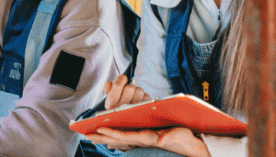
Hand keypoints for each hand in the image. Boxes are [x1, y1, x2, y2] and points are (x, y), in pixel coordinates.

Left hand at [85, 127, 209, 156]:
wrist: (190, 146)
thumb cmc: (183, 139)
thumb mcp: (176, 136)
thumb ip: (167, 137)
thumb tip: (159, 141)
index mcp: (147, 138)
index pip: (125, 136)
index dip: (111, 133)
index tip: (98, 130)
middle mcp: (142, 140)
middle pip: (118, 139)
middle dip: (102, 137)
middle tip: (86, 136)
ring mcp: (142, 140)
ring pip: (120, 140)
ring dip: (105, 138)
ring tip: (91, 136)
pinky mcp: (144, 139)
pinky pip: (126, 139)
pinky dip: (115, 138)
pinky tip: (107, 140)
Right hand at [103, 74, 151, 110]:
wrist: (127, 121)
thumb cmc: (118, 107)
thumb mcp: (109, 99)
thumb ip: (108, 89)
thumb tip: (109, 84)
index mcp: (111, 103)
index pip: (117, 85)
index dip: (121, 79)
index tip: (123, 79)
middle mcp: (123, 108)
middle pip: (130, 87)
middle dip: (129, 87)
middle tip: (127, 91)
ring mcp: (136, 109)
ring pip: (139, 90)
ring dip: (136, 92)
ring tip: (133, 97)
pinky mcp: (146, 109)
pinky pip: (146, 96)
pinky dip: (143, 97)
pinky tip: (139, 102)